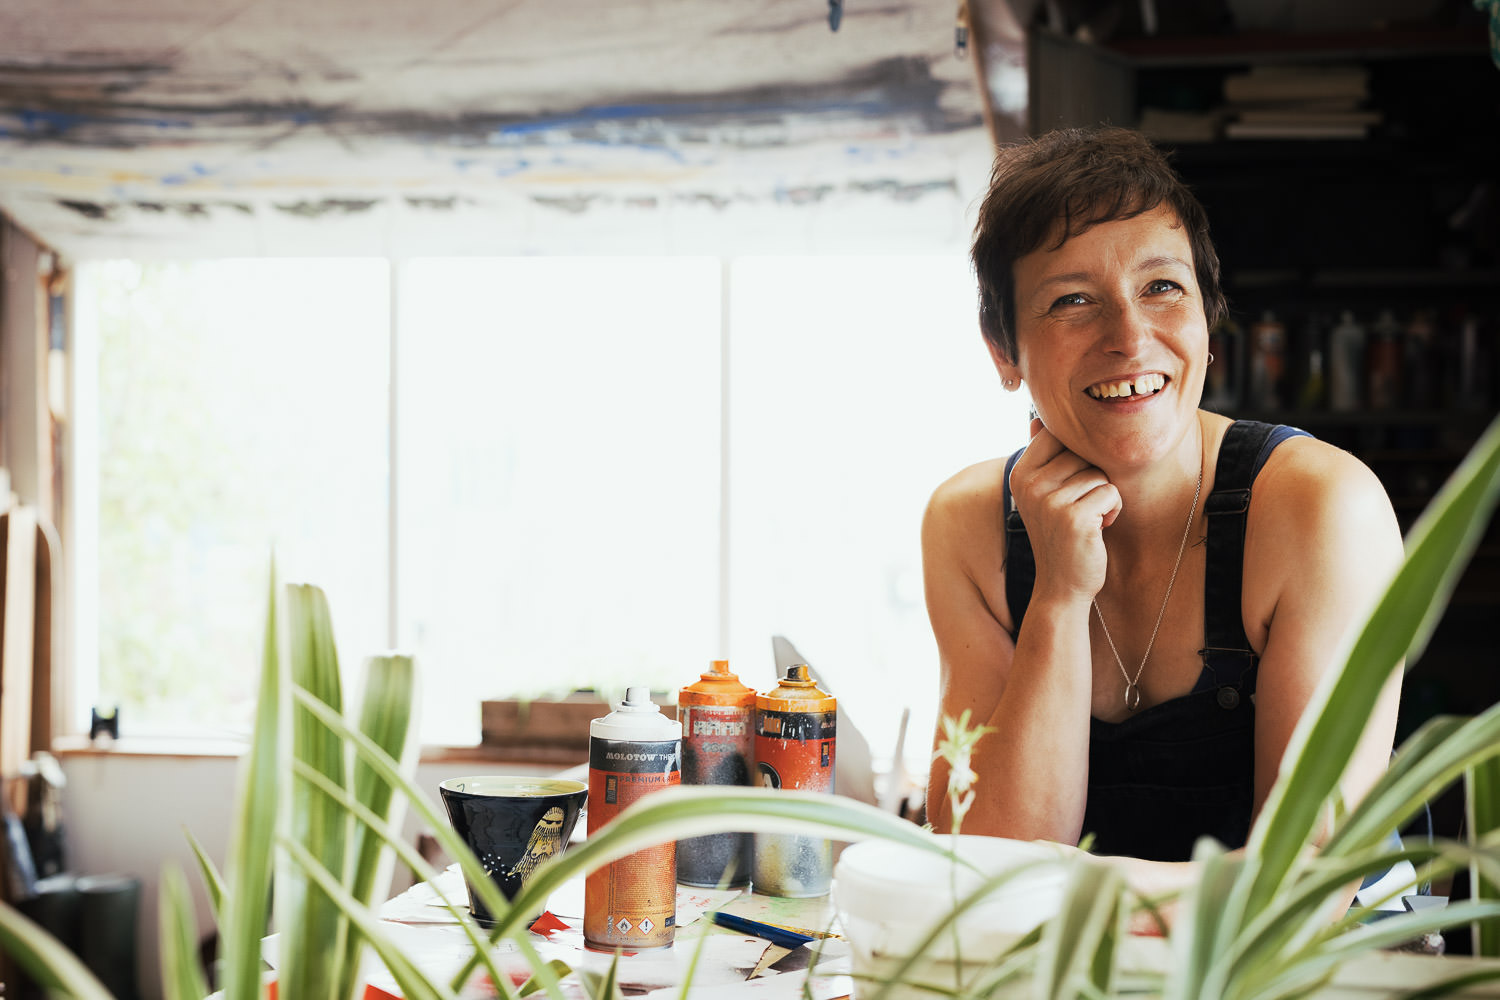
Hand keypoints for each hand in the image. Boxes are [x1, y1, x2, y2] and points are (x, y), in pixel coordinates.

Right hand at [1008, 418, 1122, 605]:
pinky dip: (1112, 511)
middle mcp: (1030, 484)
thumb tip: (1037, 419)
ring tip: (1087, 519)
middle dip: (1091, 478)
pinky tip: (1097, 529)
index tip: (1070, 482)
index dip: (1076, 455)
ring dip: (1103, 496)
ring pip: (1100, 473)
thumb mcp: (1042, 494)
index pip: (1057, 434)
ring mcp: (1050, 501)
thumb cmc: (1059, 535)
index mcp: (1020, 473)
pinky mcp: (1074, 518)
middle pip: (1083, 453)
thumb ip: (1042, 457)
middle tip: (1079, 506)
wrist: (1061, 585)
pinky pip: (1110, 493)